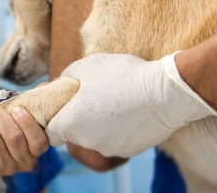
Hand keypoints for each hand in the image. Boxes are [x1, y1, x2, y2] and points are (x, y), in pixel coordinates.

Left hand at [0, 103, 48, 177]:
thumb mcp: (18, 121)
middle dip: (0, 117)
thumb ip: (30, 106)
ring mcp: (7, 168)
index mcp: (35, 150)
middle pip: (14, 137)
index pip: (39, 141)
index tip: (16, 108)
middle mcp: (24, 162)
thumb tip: (44, 86)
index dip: (28, 123)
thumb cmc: (3, 134)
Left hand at [46, 52, 216, 157]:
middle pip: (75, 133)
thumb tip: (63, 83)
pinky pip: (116, 139)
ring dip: (100, 123)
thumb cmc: (122, 76)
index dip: (54, 119)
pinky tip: (130, 110)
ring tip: (115, 100)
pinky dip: (119, 128)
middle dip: (79, 117)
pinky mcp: (129, 151)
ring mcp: (109, 148)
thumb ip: (67, 76)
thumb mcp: (86, 65)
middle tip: (91, 96)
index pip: (51, 133)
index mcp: (71, 123)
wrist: (165, 93)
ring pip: (96, 136)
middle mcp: (87, 142)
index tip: (62, 107)